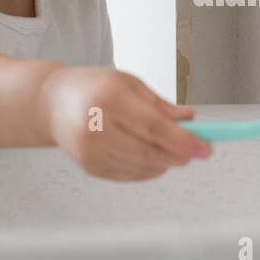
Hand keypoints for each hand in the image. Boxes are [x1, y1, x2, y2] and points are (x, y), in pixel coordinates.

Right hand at [40, 66, 212, 180]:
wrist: (52, 103)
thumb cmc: (93, 87)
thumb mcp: (130, 83)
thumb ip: (160, 105)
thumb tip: (190, 120)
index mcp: (109, 99)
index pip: (154, 127)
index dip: (185, 140)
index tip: (206, 147)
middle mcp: (95, 128)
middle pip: (149, 151)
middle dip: (180, 155)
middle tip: (198, 151)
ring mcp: (90, 151)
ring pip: (141, 167)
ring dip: (165, 162)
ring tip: (175, 151)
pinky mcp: (89, 167)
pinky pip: (128, 175)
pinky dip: (148, 170)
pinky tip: (155, 159)